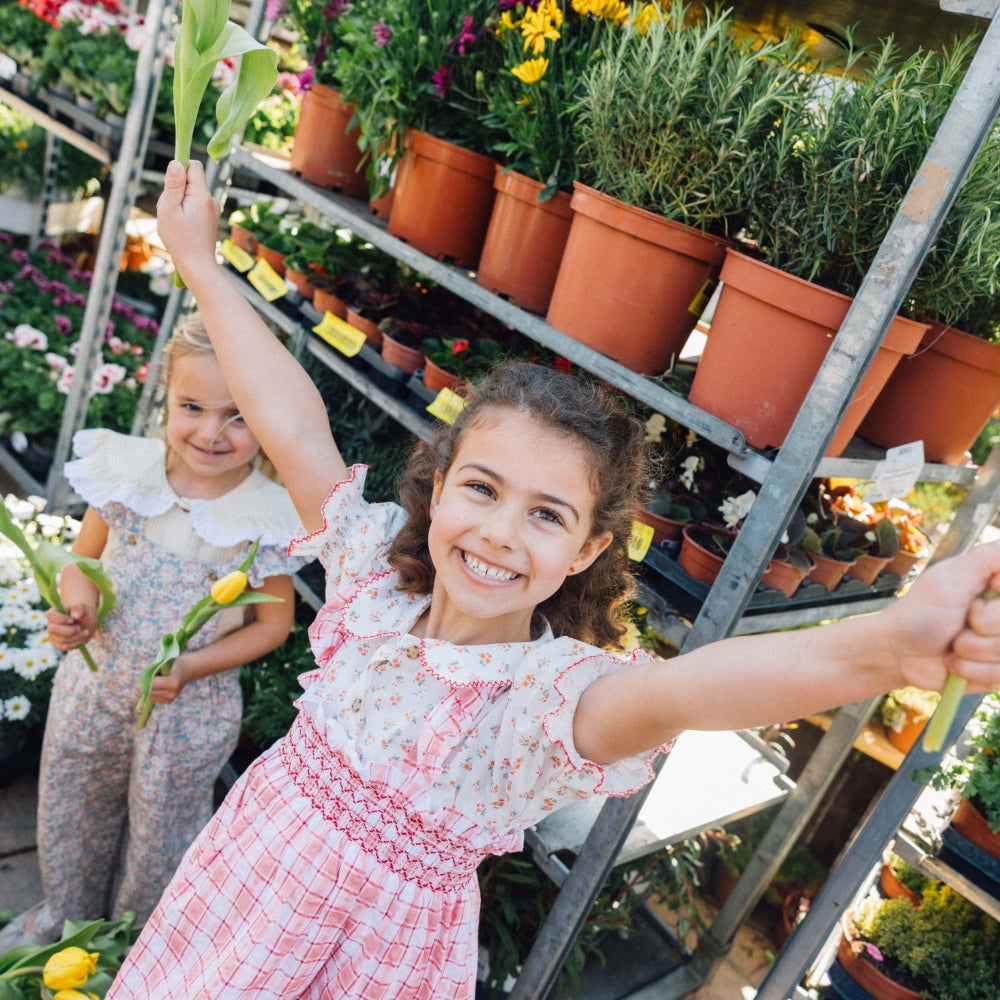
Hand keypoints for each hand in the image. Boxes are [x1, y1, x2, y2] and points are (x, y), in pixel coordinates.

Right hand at [46, 603, 97, 651]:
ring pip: (62, 639)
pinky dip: (76, 643)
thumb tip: (75, 615)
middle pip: (53, 629)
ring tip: (86, 631)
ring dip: (76, 636)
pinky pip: (65, 647)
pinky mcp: (58, 644)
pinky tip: (82, 637)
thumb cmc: (83, 613)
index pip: (50, 615)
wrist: (86, 622)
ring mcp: (53, 636)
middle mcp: (51, 624)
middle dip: (69, 630)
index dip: (61, 619)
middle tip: (79, 628)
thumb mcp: (84, 608)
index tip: (72, 620)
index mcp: (54, 612)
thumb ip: (79, 609)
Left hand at [147, 654, 193, 705]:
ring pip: (150, 696)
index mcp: (172, 683)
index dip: (147, 677)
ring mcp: (171, 699)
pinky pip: (153, 698)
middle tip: (154, 674)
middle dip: (147, 683)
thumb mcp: (165, 663)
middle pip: (149, 691)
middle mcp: (171, 693)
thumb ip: (153, 671)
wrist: (190, 669)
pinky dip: (153, 692)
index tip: (150, 671)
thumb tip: (141, 682)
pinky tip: (160, 686)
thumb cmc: (176, 663)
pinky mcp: (168, 701)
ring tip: (158, 680)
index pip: (151, 684)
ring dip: (149, 688)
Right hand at [156, 159, 220, 282]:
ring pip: (189, 195)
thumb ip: (173, 185)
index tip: (171, 183)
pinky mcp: (209, 218)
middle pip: (189, 181)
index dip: (180, 169)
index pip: (194, 166)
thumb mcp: (169, 209)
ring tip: (175, 222)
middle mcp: (211, 200)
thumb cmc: (180, 240)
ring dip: (177, 203)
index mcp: (202, 195)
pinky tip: (181, 227)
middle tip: (170, 211)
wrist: (197, 265)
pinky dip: (183, 212)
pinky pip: (193, 206)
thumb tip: (176, 163)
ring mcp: (212, 210)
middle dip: (175, 191)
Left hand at [885, 539, 999, 693]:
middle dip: (983, 623)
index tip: (986, 589)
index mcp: (999, 585)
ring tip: (953, 641)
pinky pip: (999, 675)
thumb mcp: (950, 579)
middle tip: (961, 619)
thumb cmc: (919, 611)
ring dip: (971, 649)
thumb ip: (988, 558)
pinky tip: (953, 662)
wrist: (898, 652)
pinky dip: (969, 669)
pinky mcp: (997, 671)